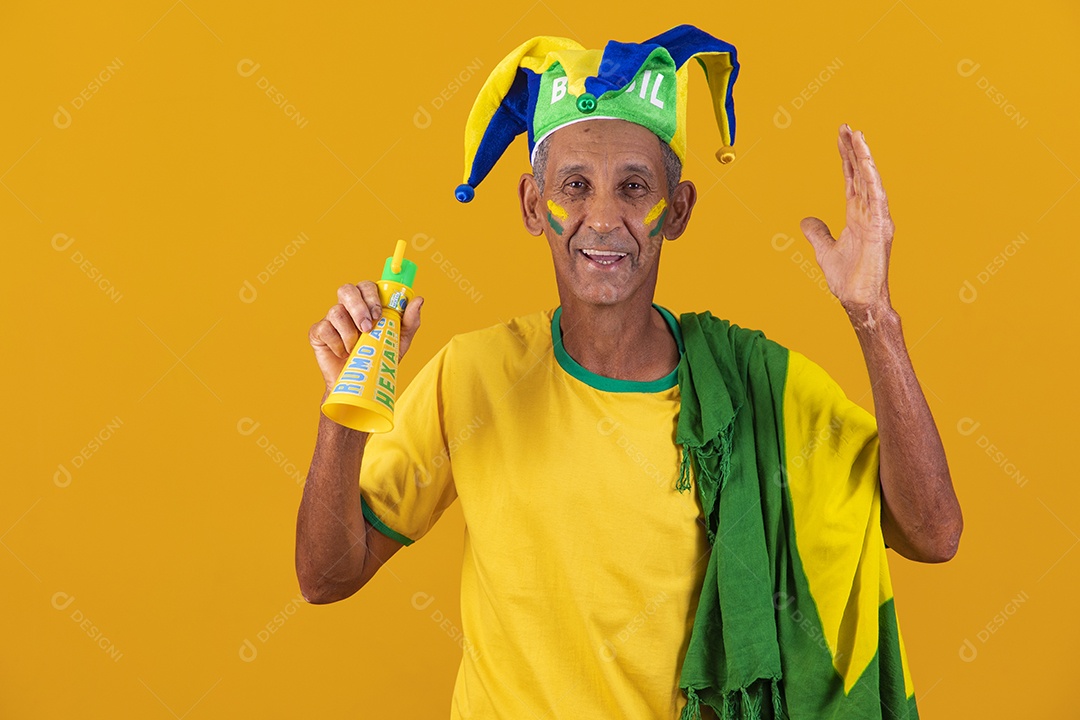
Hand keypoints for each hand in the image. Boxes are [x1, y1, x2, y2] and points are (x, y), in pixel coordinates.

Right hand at [309, 281, 423, 392]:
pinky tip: (344, 353)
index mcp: (367, 304)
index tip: (378, 313)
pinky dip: (337, 343)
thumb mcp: (399, 341)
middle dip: (358, 307)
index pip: (366, 286)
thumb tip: (418, 299)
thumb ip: (409, 320)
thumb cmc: (379, 357)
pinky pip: (324, 328)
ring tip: (356, 348)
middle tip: (367, 328)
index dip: (371, 295)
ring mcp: (331, 318)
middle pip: (346, 290)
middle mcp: (348, 307)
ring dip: (350, 332)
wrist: (360, 383)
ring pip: (336, 311)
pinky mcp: (318, 332)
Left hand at [800, 124, 894, 314]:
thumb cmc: (847, 279)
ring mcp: (877, 219)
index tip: (841, 137)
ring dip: (864, 157)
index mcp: (857, 216)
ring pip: (870, 180)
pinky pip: (876, 198)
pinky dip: (871, 178)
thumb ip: (817, 232)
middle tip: (846, 127)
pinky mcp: (881, 228)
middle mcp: (869, 213)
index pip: (851, 179)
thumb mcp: (823, 250)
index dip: (846, 158)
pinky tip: (866, 162)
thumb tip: (805, 220)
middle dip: (854, 150)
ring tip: (857, 135)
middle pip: (860, 174)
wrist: (858, 300)